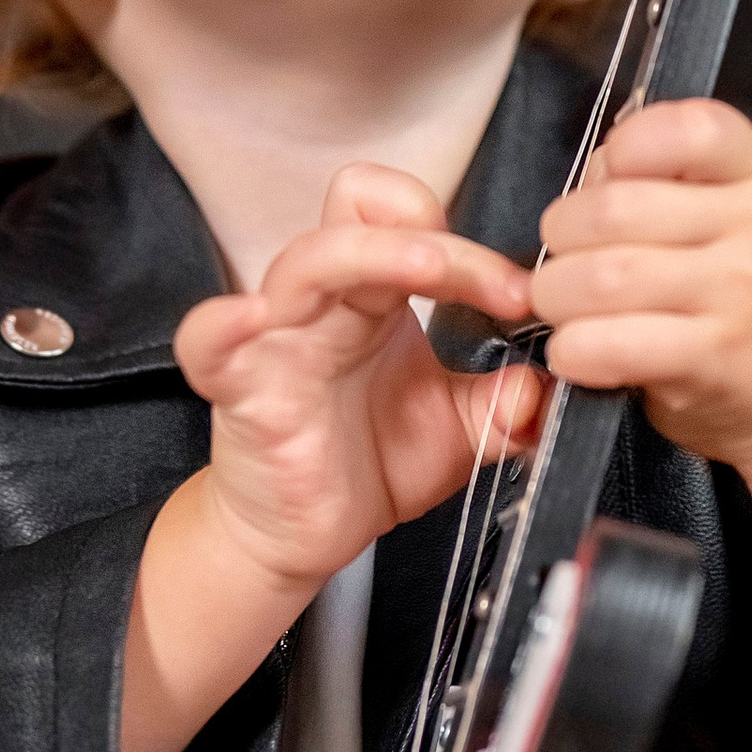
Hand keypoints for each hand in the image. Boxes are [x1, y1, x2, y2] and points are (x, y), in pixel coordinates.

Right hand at [173, 165, 540, 598]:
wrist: (302, 534)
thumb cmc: (365, 463)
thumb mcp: (459, 432)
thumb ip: (506, 406)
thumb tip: (542, 388)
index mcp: (375, 296)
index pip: (412, 220)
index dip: (471, 246)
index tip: (520, 297)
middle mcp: (325, 301)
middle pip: (361, 218)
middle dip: (439, 241)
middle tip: (502, 291)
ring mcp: (277, 337)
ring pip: (307, 260)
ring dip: (372, 253)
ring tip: (428, 269)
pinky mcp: (238, 386)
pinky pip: (209, 340)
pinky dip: (224, 323)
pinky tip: (251, 317)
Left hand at [532, 99, 751, 474]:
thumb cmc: (743, 293)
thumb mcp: (718, 212)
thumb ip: (644, 184)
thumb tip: (559, 209)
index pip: (682, 129)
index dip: (623, 148)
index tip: (608, 178)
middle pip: (612, 209)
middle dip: (561, 237)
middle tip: (566, 258)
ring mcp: (740, 291)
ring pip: (602, 276)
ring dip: (556, 297)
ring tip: (566, 307)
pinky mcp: (715, 355)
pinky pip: (611, 342)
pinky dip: (572, 349)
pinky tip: (578, 350)